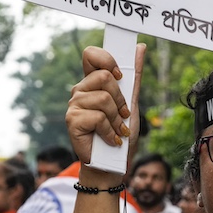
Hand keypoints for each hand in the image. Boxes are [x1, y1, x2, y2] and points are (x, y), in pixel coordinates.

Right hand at [65, 44, 145, 166]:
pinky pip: (98, 117)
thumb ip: (134, 76)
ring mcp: (74, 105)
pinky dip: (110, 131)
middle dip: (120, 99)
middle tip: (122, 115)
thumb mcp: (132, 103)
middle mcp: (80, 91)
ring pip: (103, 98)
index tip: (120, 75)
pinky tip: (110, 139)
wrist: (112, 165)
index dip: (106, 59)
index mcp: (92, 82)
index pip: (91, 54)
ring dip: (117, 119)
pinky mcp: (72, 121)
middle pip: (104, 77)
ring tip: (116, 131)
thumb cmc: (120, 134)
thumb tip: (140, 47)